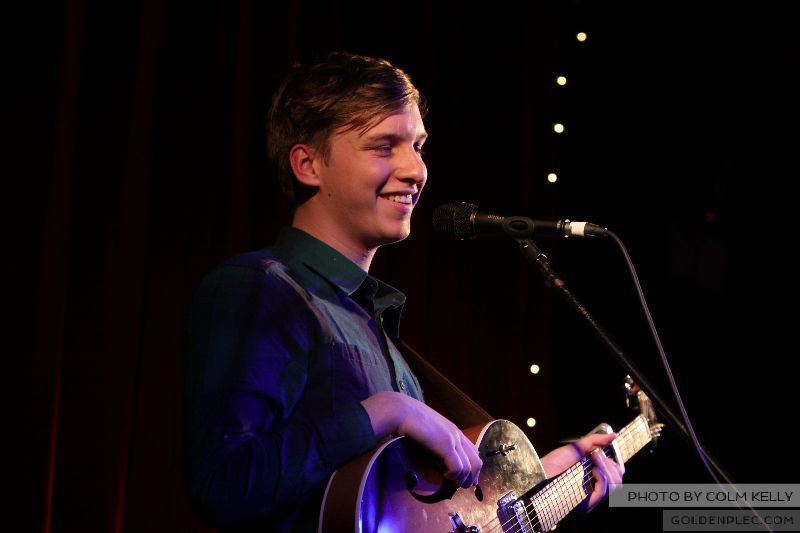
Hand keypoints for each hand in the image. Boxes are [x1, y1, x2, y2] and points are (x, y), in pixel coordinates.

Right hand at [361, 391, 481, 487]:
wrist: (400, 410)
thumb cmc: (407, 420)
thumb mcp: (426, 430)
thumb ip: (434, 439)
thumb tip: (434, 454)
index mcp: (453, 430)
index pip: (473, 452)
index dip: (472, 469)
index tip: (466, 480)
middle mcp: (456, 434)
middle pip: (476, 461)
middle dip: (471, 478)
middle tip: (461, 487)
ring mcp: (452, 438)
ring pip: (469, 467)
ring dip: (462, 480)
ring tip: (451, 484)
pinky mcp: (445, 444)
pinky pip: (458, 467)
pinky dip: (453, 476)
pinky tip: (444, 476)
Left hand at [540, 432, 623, 511]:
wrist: (537, 474)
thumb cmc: (551, 464)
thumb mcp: (575, 448)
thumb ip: (594, 441)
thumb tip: (613, 435)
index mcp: (593, 477)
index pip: (616, 474)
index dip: (617, 462)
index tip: (610, 450)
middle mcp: (594, 488)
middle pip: (619, 480)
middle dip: (613, 464)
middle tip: (598, 454)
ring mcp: (591, 497)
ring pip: (615, 485)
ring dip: (608, 468)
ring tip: (595, 458)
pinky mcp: (587, 503)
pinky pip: (604, 490)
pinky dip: (602, 477)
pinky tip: (593, 469)